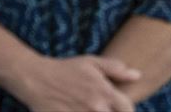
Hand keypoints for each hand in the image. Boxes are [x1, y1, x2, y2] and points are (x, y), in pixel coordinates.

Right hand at [10, 54, 140, 111]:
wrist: (33, 77)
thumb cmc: (63, 69)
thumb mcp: (89, 62)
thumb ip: (115, 68)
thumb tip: (137, 75)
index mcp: (105, 92)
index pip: (129, 109)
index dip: (127, 110)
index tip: (118, 108)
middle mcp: (96, 107)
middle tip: (98, 106)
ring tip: (87, 108)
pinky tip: (76, 110)